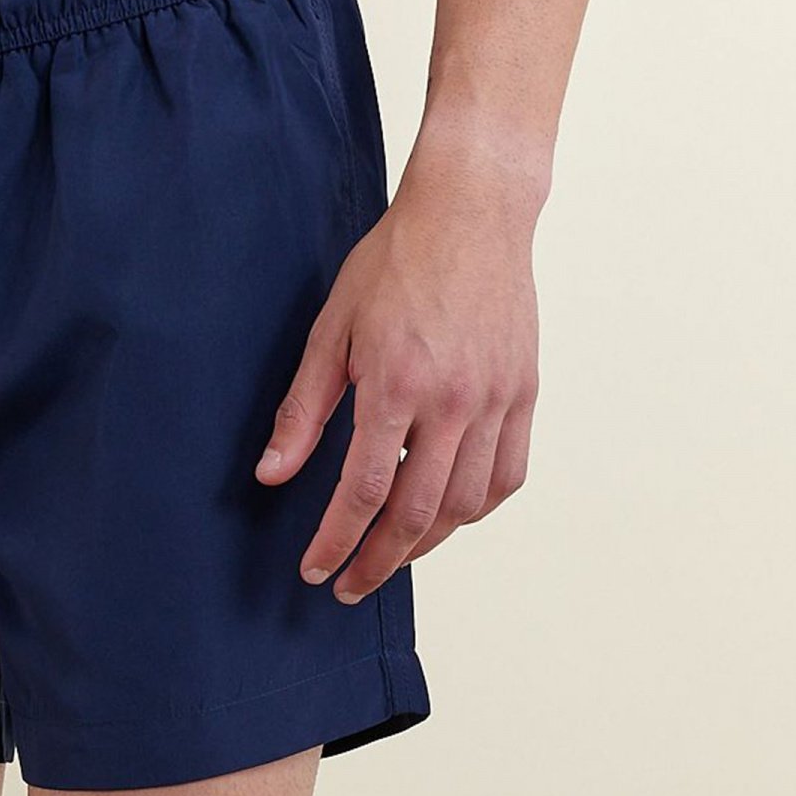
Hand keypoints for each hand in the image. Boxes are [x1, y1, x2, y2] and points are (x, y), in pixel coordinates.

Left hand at [257, 170, 539, 601]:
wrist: (473, 210)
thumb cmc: (395, 262)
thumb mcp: (331, 330)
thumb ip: (303, 411)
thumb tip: (271, 476)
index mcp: (398, 384)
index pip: (364, 492)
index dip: (337, 541)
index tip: (316, 571)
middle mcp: (453, 400)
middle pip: (417, 514)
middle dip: (378, 562)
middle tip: (350, 585)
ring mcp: (496, 399)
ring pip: (465, 505)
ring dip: (426, 543)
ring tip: (392, 554)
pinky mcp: (523, 393)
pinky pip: (506, 476)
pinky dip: (475, 508)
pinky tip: (446, 514)